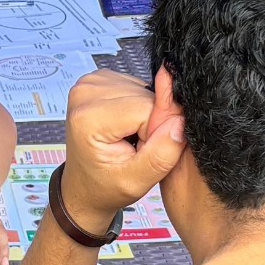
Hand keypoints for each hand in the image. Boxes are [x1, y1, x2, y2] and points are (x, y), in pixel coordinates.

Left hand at [59, 69, 186, 232]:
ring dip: (145, 114)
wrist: (84, 185)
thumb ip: (161, 152)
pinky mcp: (99, 79)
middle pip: (145, 96)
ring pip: (144, 90)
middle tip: (135, 146)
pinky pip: (137, 87)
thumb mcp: (137, 182)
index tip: (141, 152)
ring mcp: (90, 82)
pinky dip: (138, 106)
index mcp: (89, 117)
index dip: (154, 132)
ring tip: (128, 137)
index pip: (147, 108)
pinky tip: (126, 125)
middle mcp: (85, 92)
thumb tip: (181, 120)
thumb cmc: (106, 186)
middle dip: (150, 122)